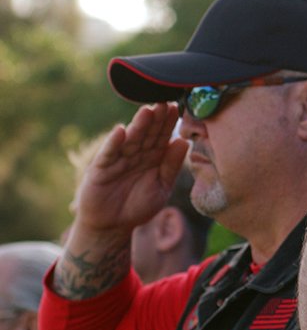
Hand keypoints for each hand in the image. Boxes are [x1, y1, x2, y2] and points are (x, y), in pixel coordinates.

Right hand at [74, 102, 189, 235]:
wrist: (113, 226)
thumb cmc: (139, 206)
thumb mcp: (161, 186)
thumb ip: (172, 165)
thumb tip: (184, 141)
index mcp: (153, 157)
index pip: (162, 136)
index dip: (169, 123)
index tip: (177, 108)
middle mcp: (136, 154)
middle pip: (147, 133)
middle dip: (156, 119)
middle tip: (165, 102)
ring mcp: (118, 159)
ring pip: (131, 140)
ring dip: (138, 125)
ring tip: (147, 110)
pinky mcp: (101, 169)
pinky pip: (109, 154)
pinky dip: (114, 143)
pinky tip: (121, 131)